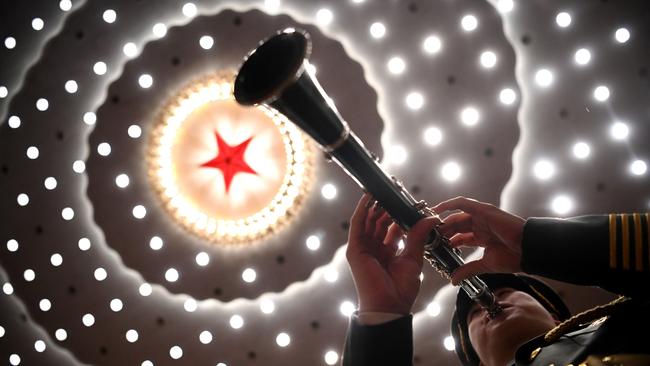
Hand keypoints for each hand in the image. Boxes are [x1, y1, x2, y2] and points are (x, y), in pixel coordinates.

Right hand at [346, 194, 437, 313]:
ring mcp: (364, 248)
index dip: (400, 214)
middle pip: (380, 221)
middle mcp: (375, 248)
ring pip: (368, 220)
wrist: (389, 306)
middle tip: (396, 191)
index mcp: (389, 252)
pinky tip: (369, 197)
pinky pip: (357, 224)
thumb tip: (431, 218)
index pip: (393, 227)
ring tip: (383, 189)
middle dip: (387, 206)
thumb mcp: (413, 258)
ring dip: (375, 204)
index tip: (411, 202)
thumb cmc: (400, 289)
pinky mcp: (355, 249)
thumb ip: (419, 237)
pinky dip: (362, 210)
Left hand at [433, 196, 525, 284]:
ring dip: (443, 221)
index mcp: (481, 237)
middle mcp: (480, 225)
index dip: (447, 241)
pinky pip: (462, 203)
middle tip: (428, 238)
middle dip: (442, 232)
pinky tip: (437, 209)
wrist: (528, 250)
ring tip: (430, 227)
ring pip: (456, 216)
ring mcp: (481, 216)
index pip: (459, 237)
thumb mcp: (485, 265)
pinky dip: (449, 204)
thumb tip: (453, 281)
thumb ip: (468, 270)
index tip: (433, 248)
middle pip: (455, 227)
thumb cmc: (513, 257)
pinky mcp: (483, 209)